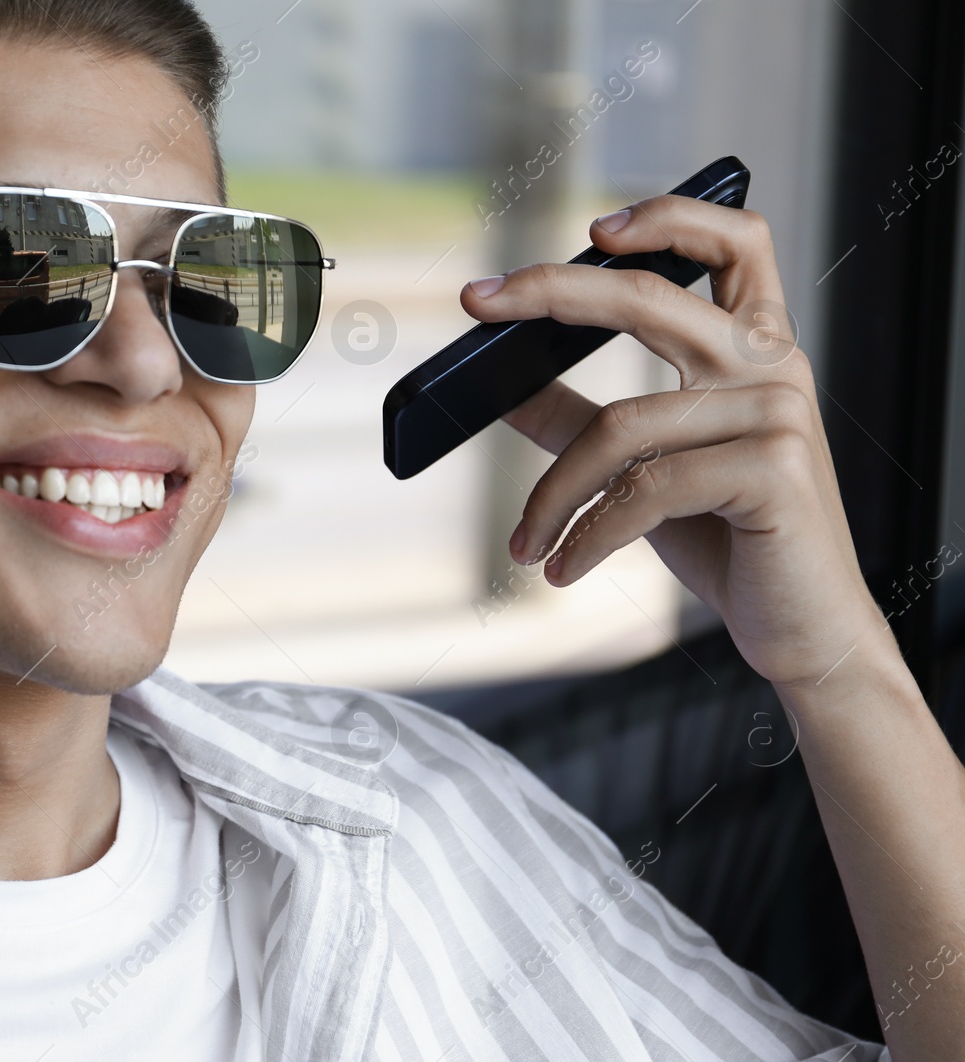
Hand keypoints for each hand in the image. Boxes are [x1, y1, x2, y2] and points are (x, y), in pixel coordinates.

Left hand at [463, 196, 888, 690]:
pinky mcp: (771, 471)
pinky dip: (587, 535)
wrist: (802, 627)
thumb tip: (501, 386)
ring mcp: (778, 414)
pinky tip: (564, 567)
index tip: (594, 226)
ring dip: (552, 496)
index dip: (670, 217)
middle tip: (476, 304)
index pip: (737, 242)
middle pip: (649, 299)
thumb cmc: (729, 539)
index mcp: (755, 349)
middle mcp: (774, 366)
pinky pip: (642, 489)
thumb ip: (583, 419)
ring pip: (619, 425)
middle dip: (553, 291)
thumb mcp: (647, 468)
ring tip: (526, 546)